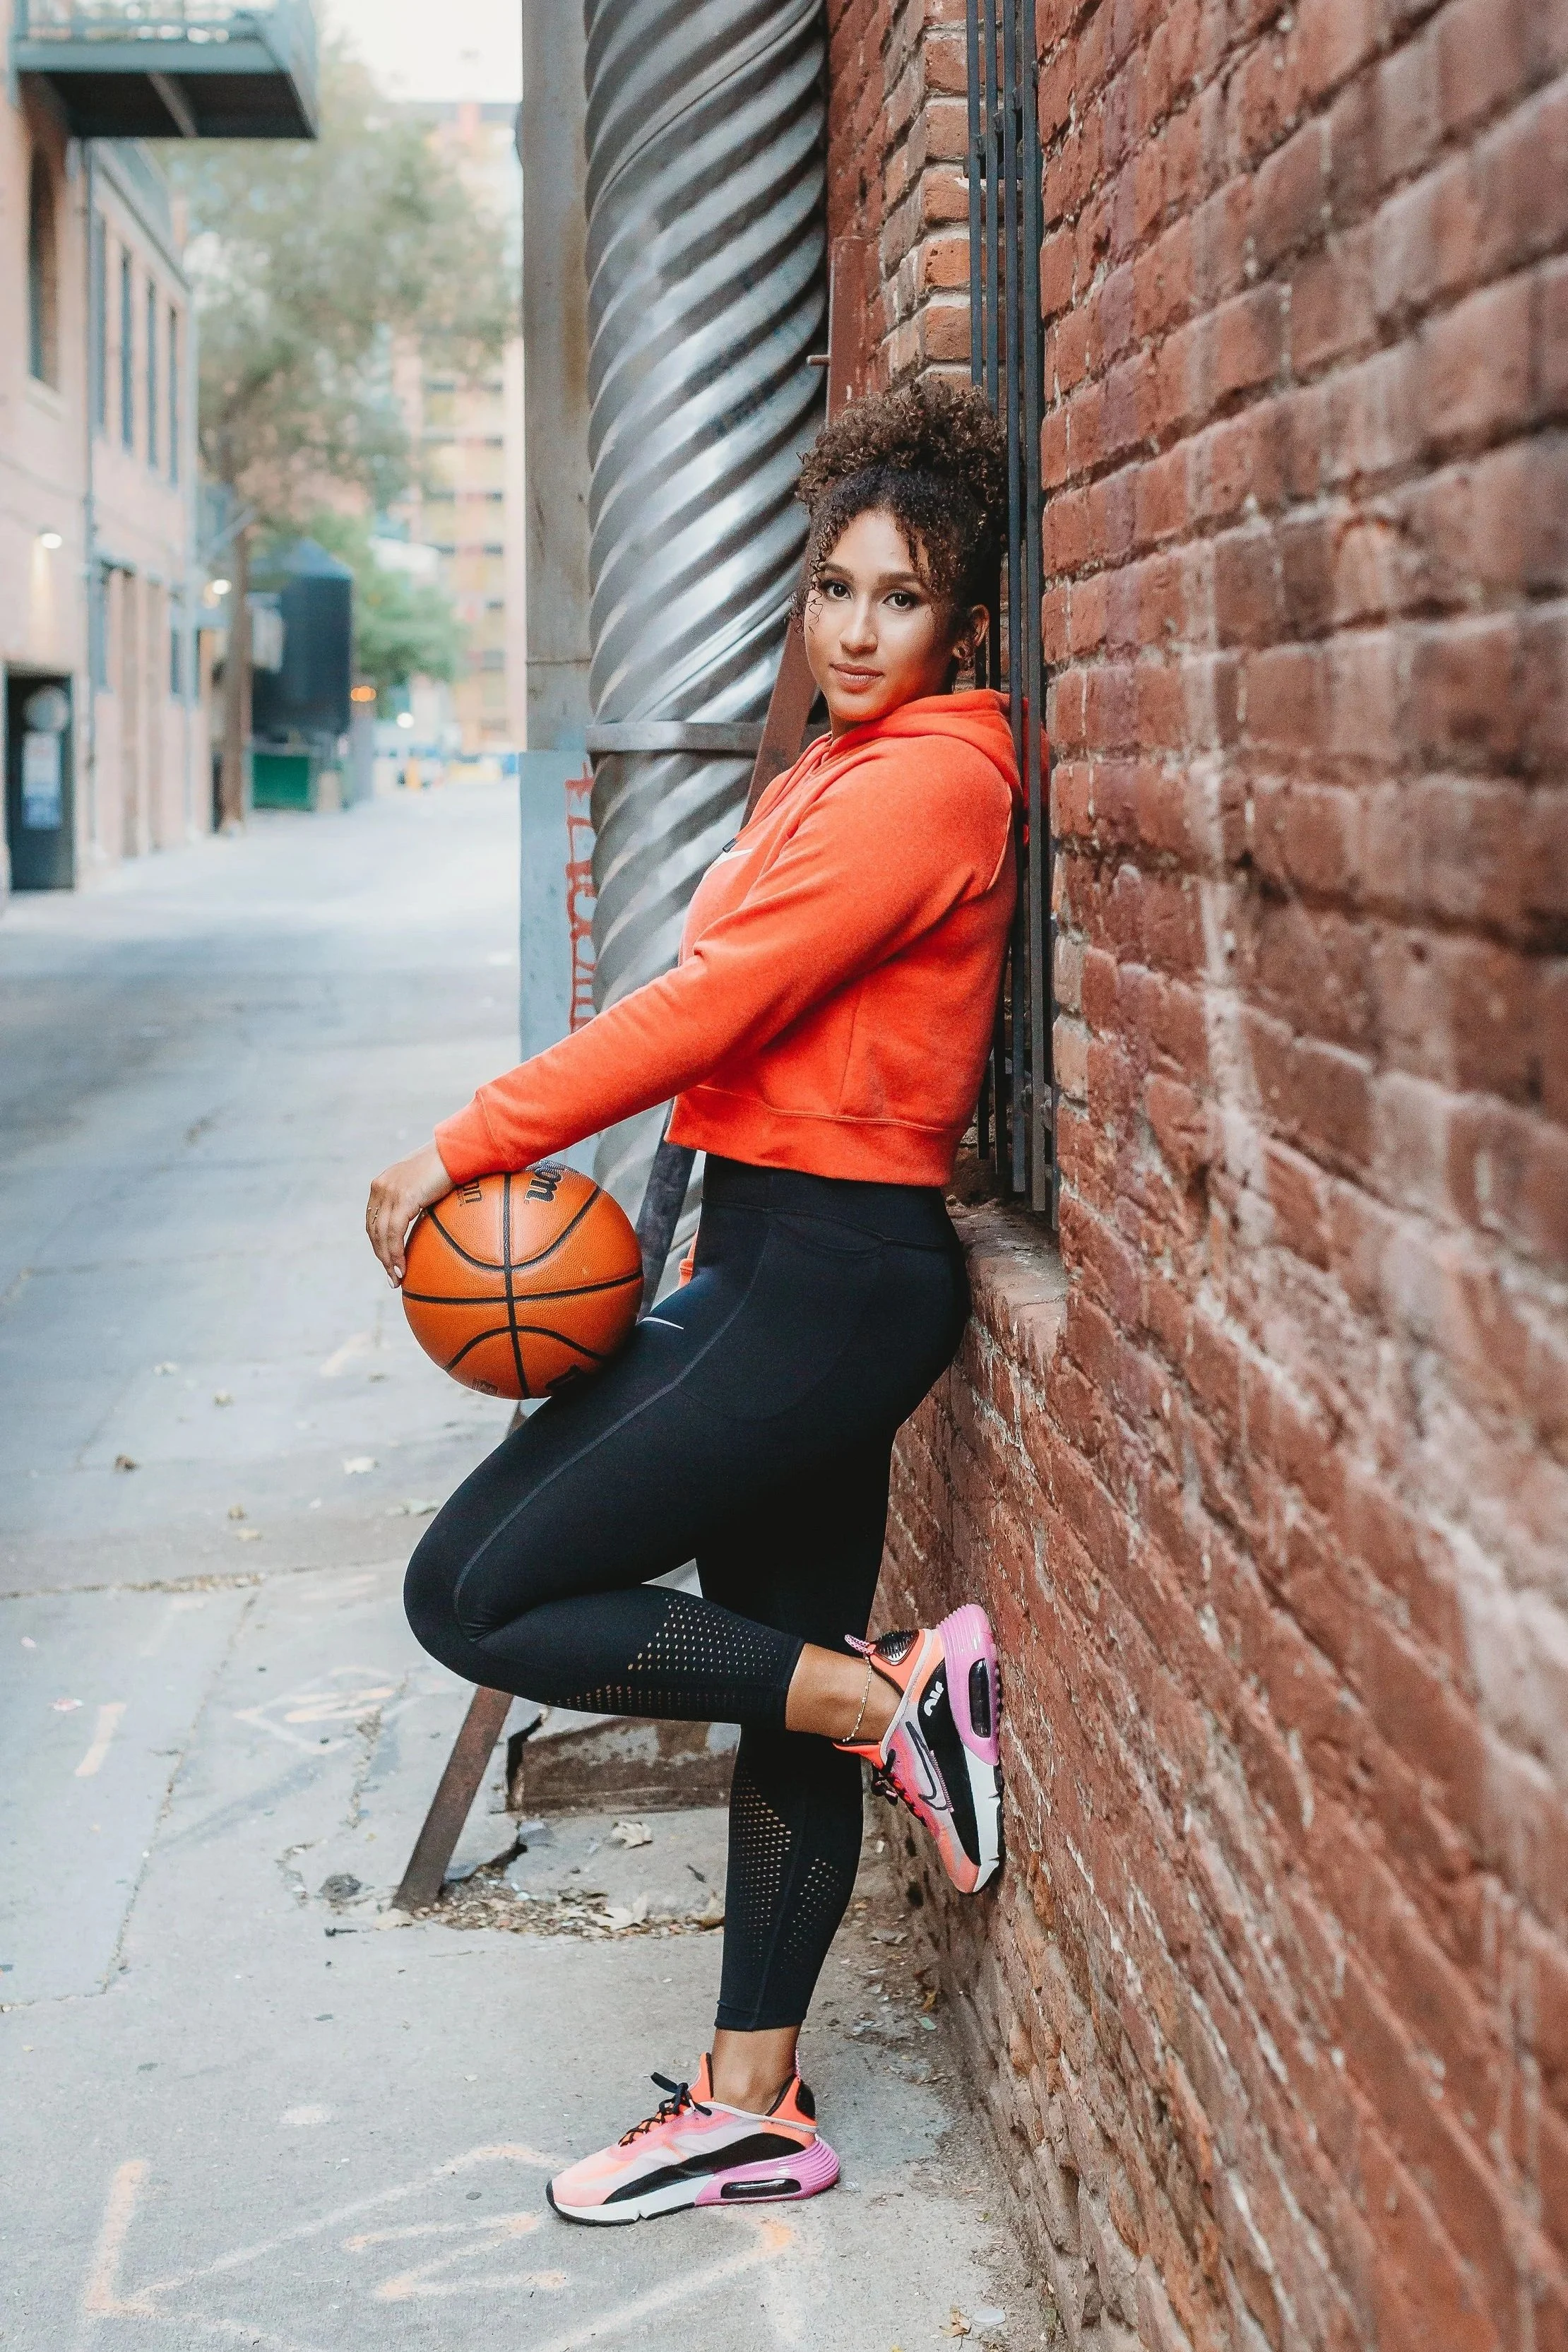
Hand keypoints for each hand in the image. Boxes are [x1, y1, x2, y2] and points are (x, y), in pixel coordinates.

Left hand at [366, 1142, 452, 1284]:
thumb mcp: (425, 1182)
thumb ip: (418, 1196)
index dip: (378, 1242)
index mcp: (382, 1183)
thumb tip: (425, 1216)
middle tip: (391, 1276)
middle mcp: (381, 1186)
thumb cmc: (450, 1164)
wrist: (458, 1151)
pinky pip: (394, 1234)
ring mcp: (390, 1192)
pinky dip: (395, 1254)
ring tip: (396, 1279)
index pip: (373, 1219)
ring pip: (381, 1235)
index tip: (387, 1260)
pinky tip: (401, 1269)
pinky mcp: (403, 1199)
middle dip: (381, 1255)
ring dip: (387, 1261)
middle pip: (373, 1230)